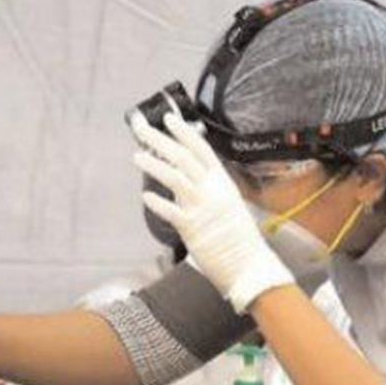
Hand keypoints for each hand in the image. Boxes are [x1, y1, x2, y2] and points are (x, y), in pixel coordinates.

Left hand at [130, 111, 293, 311]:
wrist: (249, 266)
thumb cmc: (238, 240)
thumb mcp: (228, 205)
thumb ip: (207, 191)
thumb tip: (185, 182)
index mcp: (223, 183)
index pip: (201, 149)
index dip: (183, 133)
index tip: (168, 118)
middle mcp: (213, 191)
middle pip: (183, 157)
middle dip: (160, 140)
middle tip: (140, 127)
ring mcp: (202, 208)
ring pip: (175, 178)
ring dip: (153, 165)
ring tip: (136, 156)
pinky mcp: (193, 229)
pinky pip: (171, 212)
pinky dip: (158, 203)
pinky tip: (145, 196)